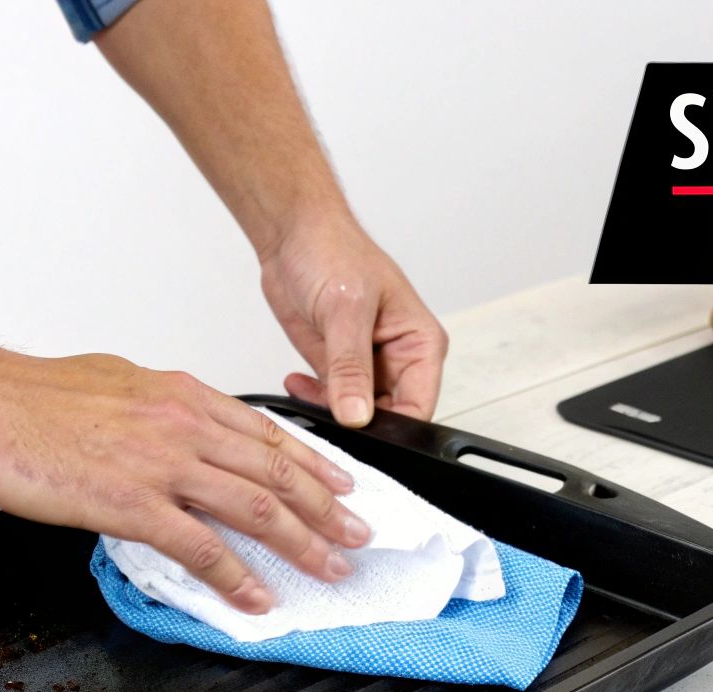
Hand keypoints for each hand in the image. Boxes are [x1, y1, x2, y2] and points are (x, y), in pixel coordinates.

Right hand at [0, 351, 370, 613]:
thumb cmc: (36, 394)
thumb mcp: (120, 381)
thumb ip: (162, 407)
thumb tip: (184, 425)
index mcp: (184, 395)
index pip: (268, 433)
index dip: (314, 464)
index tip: (343, 487)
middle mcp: (185, 425)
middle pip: (278, 472)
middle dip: (327, 509)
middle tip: (358, 536)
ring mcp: (164, 464)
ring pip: (256, 506)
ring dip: (302, 543)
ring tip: (329, 569)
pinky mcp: (134, 502)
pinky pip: (203, 546)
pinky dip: (237, 576)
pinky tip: (256, 596)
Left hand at [259, 213, 448, 426]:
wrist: (293, 234)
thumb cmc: (333, 250)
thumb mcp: (345, 309)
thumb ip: (351, 367)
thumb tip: (357, 414)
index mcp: (420, 343)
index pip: (419, 407)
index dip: (393, 431)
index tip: (361, 436)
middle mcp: (400, 359)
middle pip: (390, 419)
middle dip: (360, 426)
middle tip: (328, 415)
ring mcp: (368, 366)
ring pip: (358, 416)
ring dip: (332, 413)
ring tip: (308, 389)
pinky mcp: (338, 368)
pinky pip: (332, 402)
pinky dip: (313, 402)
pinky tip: (296, 382)